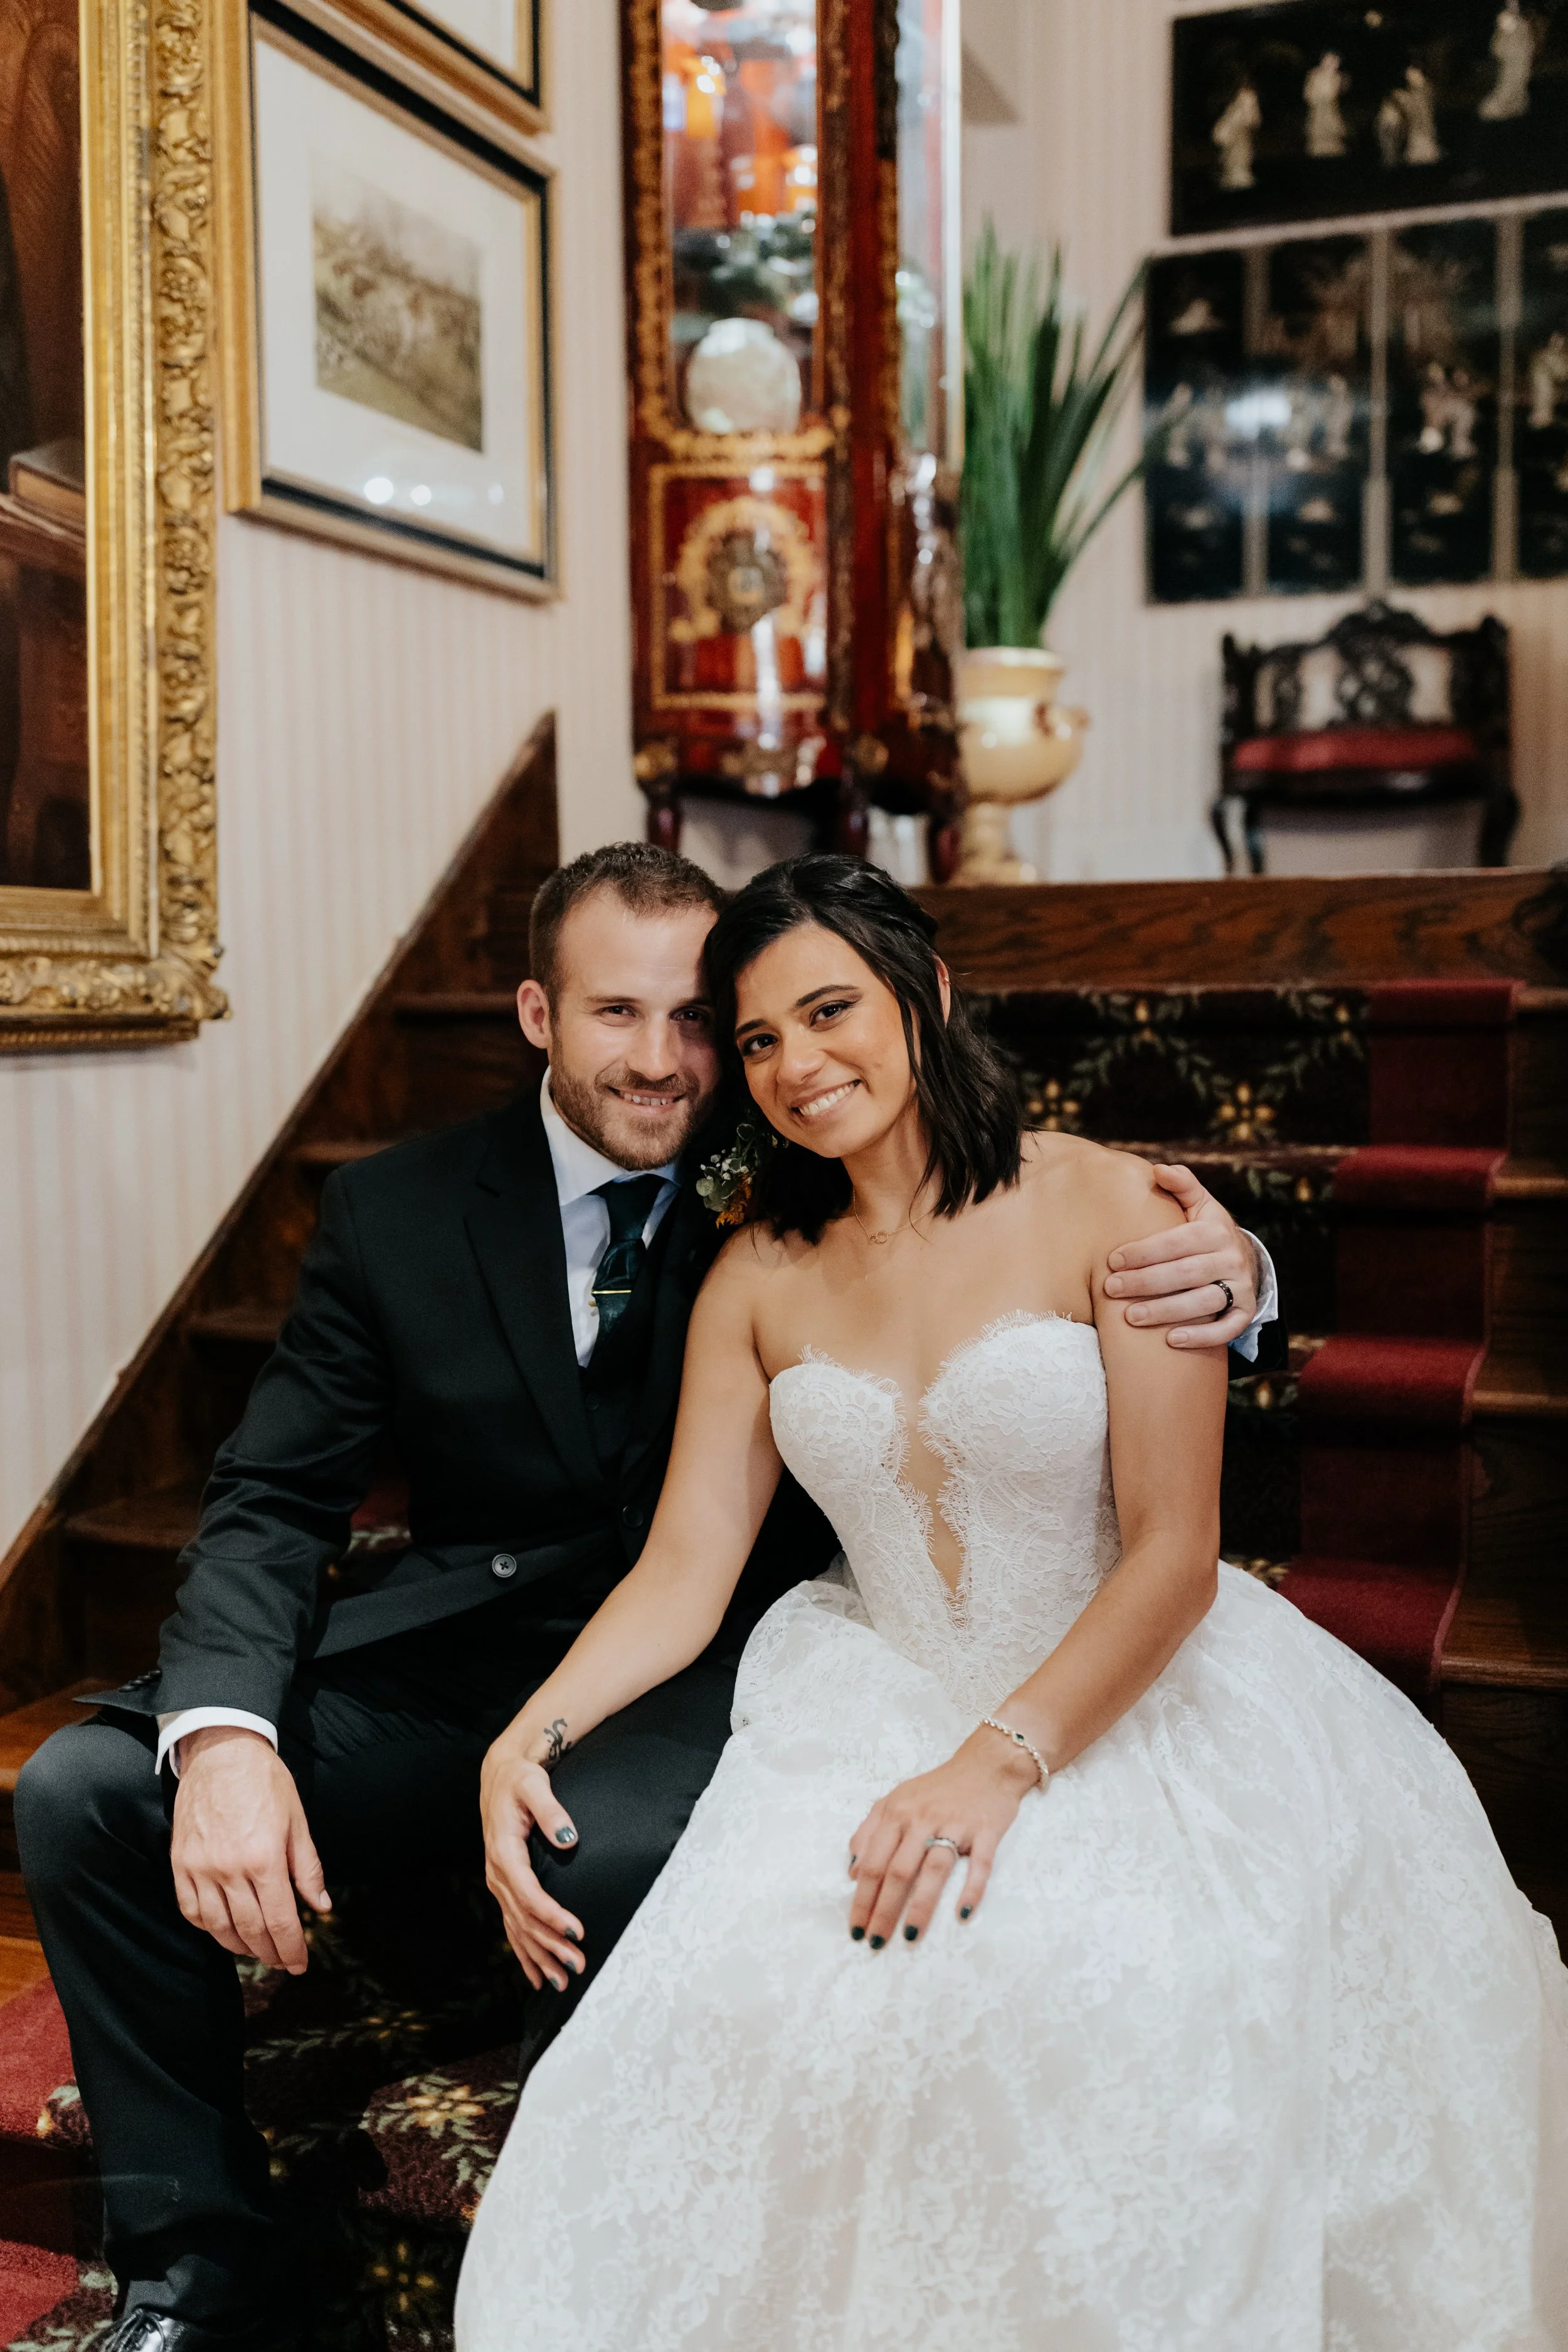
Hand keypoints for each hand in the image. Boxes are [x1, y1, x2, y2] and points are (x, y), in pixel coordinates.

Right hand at [170, 1726, 330, 1974]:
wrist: (221, 1750)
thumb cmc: (265, 1782)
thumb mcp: (297, 1820)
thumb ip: (308, 1867)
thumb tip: (321, 1907)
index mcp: (265, 1858)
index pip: (281, 1920)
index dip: (293, 1949)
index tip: (300, 1964)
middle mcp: (230, 1869)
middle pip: (251, 1930)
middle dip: (270, 1953)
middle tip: (282, 1962)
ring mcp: (201, 1868)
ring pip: (219, 1927)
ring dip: (240, 1947)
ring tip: (256, 1951)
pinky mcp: (180, 1863)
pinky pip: (191, 1910)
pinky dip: (207, 1927)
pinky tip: (223, 1929)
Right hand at [479, 1737, 587, 1994]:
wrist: (500, 1776)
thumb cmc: (520, 1778)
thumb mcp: (534, 1785)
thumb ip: (551, 1811)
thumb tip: (570, 1838)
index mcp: (504, 1851)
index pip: (528, 1893)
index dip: (552, 1915)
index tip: (577, 1931)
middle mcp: (497, 1873)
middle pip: (524, 1919)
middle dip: (551, 1946)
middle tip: (579, 1966)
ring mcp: (499, 1883)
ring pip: (518, 1929)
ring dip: (539, 1957)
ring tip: (563, 1982)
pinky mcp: (505, 1887)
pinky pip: (512, 1926)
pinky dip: (524, 1953)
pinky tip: (537, 1977)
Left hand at [846, 1729, 1037, 1946]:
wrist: (987, 1765)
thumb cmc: (937, 1789)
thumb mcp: (896, 1800)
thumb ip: (869, 1831)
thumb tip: (851, 1871)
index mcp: (897, 1812)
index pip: (873, 1863)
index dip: (862, 1898)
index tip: (855, 1929)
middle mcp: (923, 1818)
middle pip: (898, 1871)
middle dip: (884, 1910)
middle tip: (877, 1942)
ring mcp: (955, 1824)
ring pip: (934, 1870)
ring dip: (921, 1906)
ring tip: (909, 1936)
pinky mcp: (986, 1830)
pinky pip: (979, 1864)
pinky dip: (971, 1889)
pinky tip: (962, 1913)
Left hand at [1103, 1163, 1259, 1348]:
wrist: (1243, 1260)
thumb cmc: (1206, 1231)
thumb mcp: (1199, 1205)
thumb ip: (1182, 1186)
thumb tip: (1159, 1169)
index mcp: (1216, 1230)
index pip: (1176, 1242)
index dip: (1144, 1251)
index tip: (1112, 1260)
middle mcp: (1232, 1258)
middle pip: (1185, 1273)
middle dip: (1145, 1281)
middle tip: (1111, 1288)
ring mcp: (1241, 1288)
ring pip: (1203, 1302)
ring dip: (1166, 1311)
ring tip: (1131, 1317)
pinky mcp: (1245, 1313)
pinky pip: (1226, 1329)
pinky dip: (1201, 1336)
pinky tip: (1172, 1341)